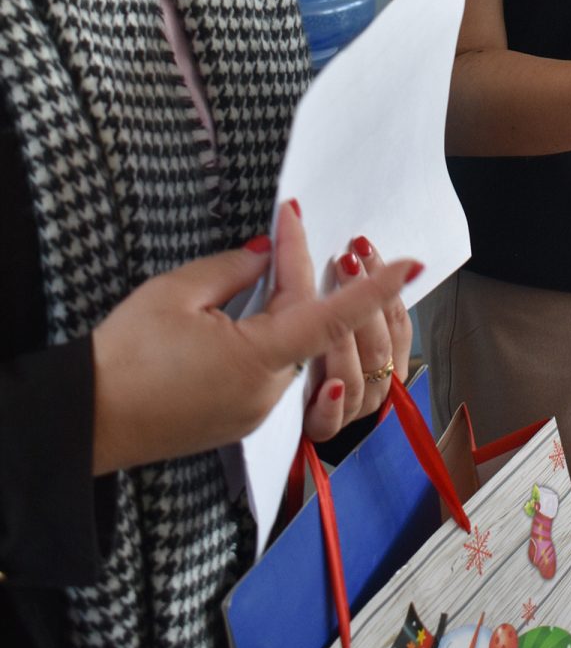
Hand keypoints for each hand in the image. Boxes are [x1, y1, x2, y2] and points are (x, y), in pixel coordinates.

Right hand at [91, 200, 419, 474]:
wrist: (82, 422)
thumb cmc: (123, 356)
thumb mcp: (176, 293)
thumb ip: (233, 268)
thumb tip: (267, 256)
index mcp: (259, 359)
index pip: (333, 318)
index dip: (374, 289)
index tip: (411, 263)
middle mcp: (268, 393)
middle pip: (309, 324)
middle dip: (305, 273)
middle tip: (289, 224)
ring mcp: (255, 413)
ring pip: (293, 349)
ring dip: (289, 307)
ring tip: (271, 266)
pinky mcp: (237, 421)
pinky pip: (272, 371)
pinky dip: (271, 336)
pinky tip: (250, 312)